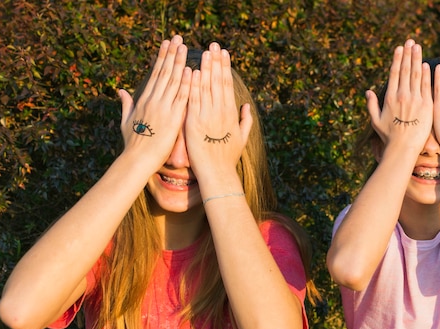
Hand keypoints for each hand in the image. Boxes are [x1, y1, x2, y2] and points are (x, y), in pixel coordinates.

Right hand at [119, 35, 191, 170]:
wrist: (137, 160)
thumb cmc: (132, 144)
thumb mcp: (125, 121)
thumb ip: (126, 104)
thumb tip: (120, 90)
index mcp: (143, 100)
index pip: (154, 74)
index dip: (161, 58)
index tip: (166, 45)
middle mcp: (153, 101)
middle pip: (164, 73)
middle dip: (171, 54)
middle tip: (178, 38)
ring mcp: (163, 109)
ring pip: (173, 81)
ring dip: (179, 63)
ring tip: (184, 47)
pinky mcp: (173, 119)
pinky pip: (181, 99)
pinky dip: (186, 85)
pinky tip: (191, 71)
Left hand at [185, 42, 251, 185]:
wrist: (217, 173)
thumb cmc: (228, 158)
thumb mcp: (242, 138)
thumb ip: (245, 121)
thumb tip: (247, 106)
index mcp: (230, 113)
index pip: (227, 84)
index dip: (225, 67)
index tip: (223, 53)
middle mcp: (220, 112)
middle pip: (218, 81)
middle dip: (216, 61)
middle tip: (214, 44)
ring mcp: (207, 116)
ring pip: (206, 87)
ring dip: (205, 68)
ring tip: (204, 52)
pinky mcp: (194, 123)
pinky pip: (193, 100)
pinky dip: (193, 86)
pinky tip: (193, 72)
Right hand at [366, 39, 432, 156]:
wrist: (403, 148)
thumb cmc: (388, 137)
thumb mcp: (375, 121)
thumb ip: (371, 105)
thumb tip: (368, 91)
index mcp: (390, 98)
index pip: (394, 74)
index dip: (397, 59)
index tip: (399, 48)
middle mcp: (402, 96)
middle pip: (405, 71)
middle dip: (408, 54)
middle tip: (411, 41)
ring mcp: (415, 100)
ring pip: (416, 75)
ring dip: (417, 59)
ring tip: (418, 47)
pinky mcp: (426, 106)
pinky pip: (427, 87)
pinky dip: (427, 75)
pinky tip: (428, 64)